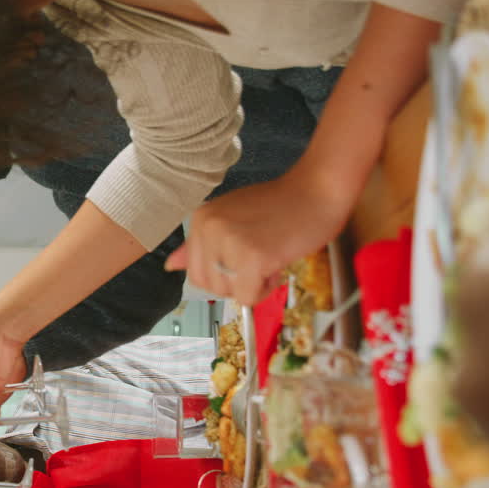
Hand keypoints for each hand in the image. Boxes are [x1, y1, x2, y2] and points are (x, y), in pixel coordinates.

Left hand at [168, 168, 348, 303]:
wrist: (318, 190)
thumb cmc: (280, 205)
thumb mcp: (232, 218)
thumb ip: (200, 244)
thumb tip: (170, 266)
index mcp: (200, 218)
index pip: (194, 271)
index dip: (223, 273)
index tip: (244, 255)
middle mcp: (209, 228)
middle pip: (209, 286)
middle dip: (236, 281)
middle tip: (260, 256)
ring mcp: (229, 242)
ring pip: (228, 293)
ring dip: (253, 284)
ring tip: (270, 256)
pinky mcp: (253, 257)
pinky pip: (249, 296)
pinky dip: (266, 289)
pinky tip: (278, 264)